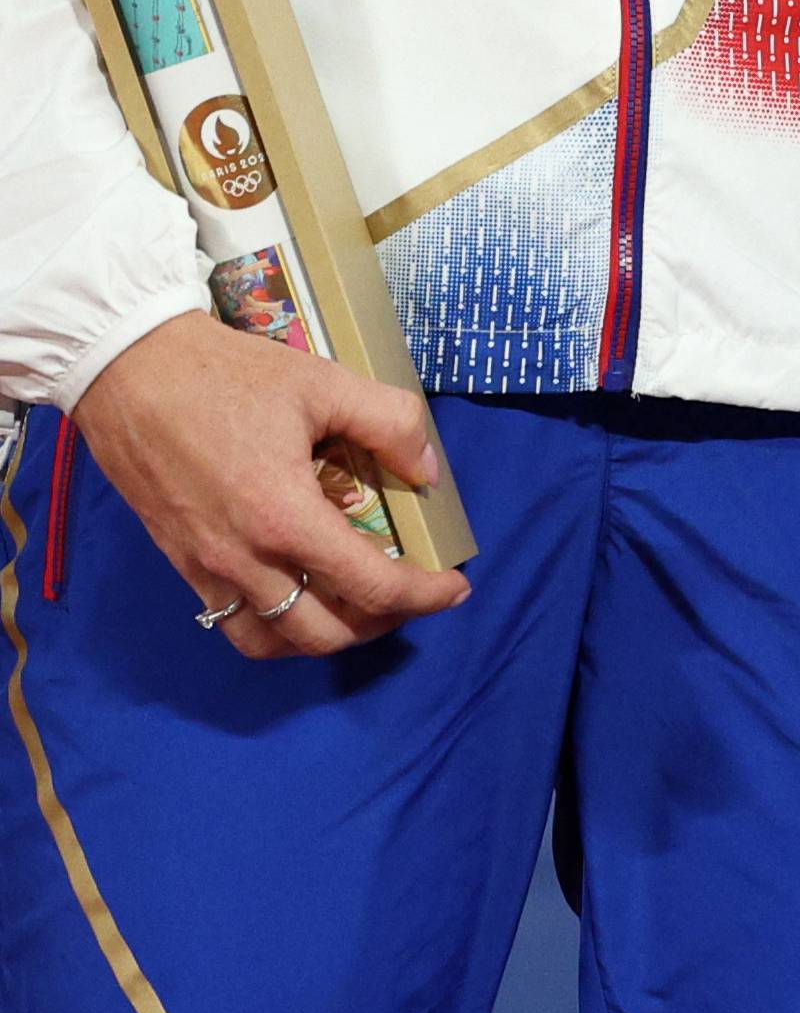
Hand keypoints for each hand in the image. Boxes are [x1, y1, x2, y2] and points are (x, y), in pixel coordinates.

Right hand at [75, 311, 469, 660]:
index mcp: (284, 517)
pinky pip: (234, 625)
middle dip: (381, 623)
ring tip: (356, 604)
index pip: (370, 586)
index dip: (423, 595)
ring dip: (326, 637)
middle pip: (326, 633)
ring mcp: (208, 569)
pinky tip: (296, 596)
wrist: (131, 369)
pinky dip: (275, 630)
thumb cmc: (226, 374)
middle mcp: (245, 560)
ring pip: (276, 643)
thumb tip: (425, 469)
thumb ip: (388, 422)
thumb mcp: (322, 381)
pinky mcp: (182, 564)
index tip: (455, 589)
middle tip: (409, 592)